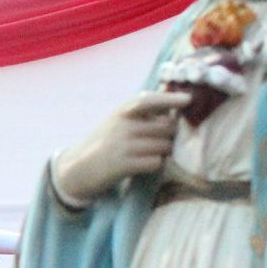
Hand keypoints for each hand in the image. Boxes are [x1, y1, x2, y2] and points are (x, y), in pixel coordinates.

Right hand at [53, 90, 191, 204]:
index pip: (149, 100)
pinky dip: (155, 165)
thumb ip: (143, 112)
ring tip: (150, 154)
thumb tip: (177, 99)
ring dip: (164, 152)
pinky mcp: (125, 165)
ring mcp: (124, 145)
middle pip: (166, 127)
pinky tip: (144, 165)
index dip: (171, 98)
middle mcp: (123, 125)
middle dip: (170, 135)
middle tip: (162, 141)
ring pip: (164, 145)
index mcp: (122, 112)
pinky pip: (156, 162)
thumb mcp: (118, 121)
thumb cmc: (105, 143)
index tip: (188, 99)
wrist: (77, 168)